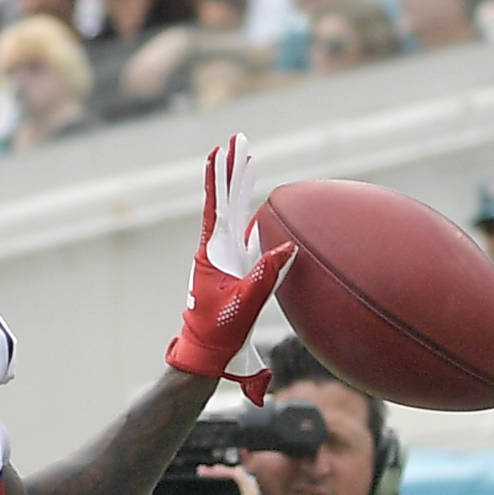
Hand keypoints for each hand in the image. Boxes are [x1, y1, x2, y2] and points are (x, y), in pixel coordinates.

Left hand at [165, 133, 293, 403]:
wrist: (205, 355)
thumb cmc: (220, 332)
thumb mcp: (246, 304)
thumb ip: (266, 276)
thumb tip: (288, 247)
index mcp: (212, 254)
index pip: (216, 207)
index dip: (219, 178)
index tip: (220, 151)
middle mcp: (215, 250)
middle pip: (225, 201)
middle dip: (232, 170)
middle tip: (237, 140)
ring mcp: (223, 257)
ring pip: (233, 213)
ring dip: (239, 186)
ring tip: (246, 160)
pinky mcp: (232, 268)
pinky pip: (242, 234)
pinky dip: (248, 214)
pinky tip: (252, 203)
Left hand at [201, 465, 275, 494]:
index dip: (221, 491)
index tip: (205, 487)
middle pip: (237, 489)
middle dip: (221, 478)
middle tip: (204, 473)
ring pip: (241, 483)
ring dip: (226, 473)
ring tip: (211, 469)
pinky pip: (247, 485)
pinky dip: (237, 475)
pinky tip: (228, 469)